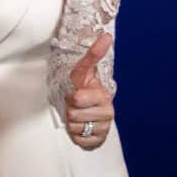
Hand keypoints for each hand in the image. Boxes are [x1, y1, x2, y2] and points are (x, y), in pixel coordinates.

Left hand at [65, 33, 114, 150]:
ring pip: (74, 127)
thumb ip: (93, 55)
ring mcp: (104, 127)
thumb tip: (106, 36)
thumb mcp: (84, 73)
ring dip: (72, 123)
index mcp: (102, 95)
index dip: (72, 97)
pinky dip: (76, 136)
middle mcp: (107, 111)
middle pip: (72, 112)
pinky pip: (79, 140)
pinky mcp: (99, 141)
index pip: (78, 97)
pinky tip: (82, 128)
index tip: (75, 95)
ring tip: (78, 116)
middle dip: (69, 109)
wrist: (90, 114)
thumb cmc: (84, 92)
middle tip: (75, 106)